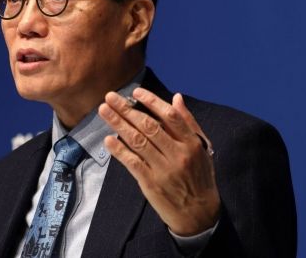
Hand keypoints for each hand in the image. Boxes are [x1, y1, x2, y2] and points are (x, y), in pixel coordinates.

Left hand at [98, 88, 219, 235]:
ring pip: (137, 141)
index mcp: (191, 143)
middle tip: (110, 97)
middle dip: (127, 109)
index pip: (170, 116)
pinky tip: (109, 139)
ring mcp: (164, 169)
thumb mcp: (201, 148)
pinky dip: (119, 150)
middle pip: (149, 126)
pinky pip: (132, 162)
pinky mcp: (151, 183)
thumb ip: (188, 122)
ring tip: (104, 111)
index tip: (135, 92)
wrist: (199, 214)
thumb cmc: (199, 176)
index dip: (152, 101)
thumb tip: (176, 97)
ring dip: (118, 124)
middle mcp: (178, 154)